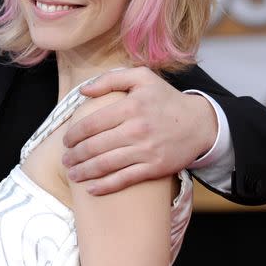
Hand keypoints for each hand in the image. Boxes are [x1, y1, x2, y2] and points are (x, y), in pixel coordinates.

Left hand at [62, 66, 217, 194]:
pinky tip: (91, 188)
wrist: (199, 123)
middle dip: (75, 155)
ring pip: (106, 165)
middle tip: (66, 159)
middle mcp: (136, 129)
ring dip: (84, 171)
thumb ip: (110, 79)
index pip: (92, 123)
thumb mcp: (141, 77)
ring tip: (72, 173)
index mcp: (130, 106)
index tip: (66, 139)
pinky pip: (125, 179)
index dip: (74, 134)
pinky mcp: (155, 168)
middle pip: (95, 146)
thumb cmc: (165, 98)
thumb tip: (83, 91)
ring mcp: (146, 151)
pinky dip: (105, 185)